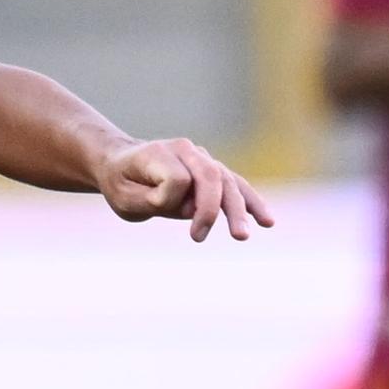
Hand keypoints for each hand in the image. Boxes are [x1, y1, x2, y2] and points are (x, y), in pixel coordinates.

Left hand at [94, 138, 274, 241]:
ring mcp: (203, 159)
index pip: (177, 178)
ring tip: (241, 236)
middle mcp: (186, 151)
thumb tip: (193, 208)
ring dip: (238, 210)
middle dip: (213, 209)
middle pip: (212, 177)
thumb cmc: (122, 184)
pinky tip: (267, 222)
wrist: (122, 166)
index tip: (150, 207)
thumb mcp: (123, 197)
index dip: (166, 199)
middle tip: (200, 237)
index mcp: (160, 153)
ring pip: (228, 182)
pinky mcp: (214, 172)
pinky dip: (251, 203)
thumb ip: (154, 200)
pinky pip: (236, 186)